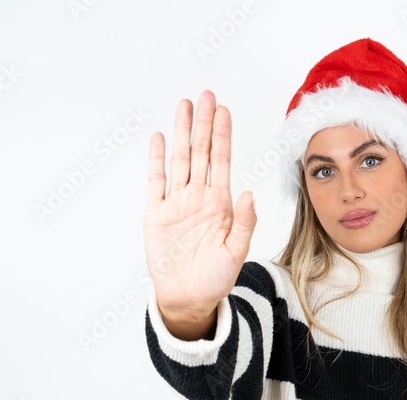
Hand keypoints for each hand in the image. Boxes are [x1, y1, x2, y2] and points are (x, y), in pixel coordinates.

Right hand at [143, 90, 256, 319]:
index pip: (222, 161)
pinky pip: (156, 181)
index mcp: (221, 204)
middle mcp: (199, 197)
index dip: (223, 135)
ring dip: (180, 132)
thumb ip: (245, 222)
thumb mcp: (236, 252)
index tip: (225, 110)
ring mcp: (177, 203)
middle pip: (200, 152)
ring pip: (179, 159)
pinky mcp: (156, 213)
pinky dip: (156, 159)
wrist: (188, 299)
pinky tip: (158, 137)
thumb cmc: (216, 278)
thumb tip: (250, 193)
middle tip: (205, 94)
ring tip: (183, 105)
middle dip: (203, 123)